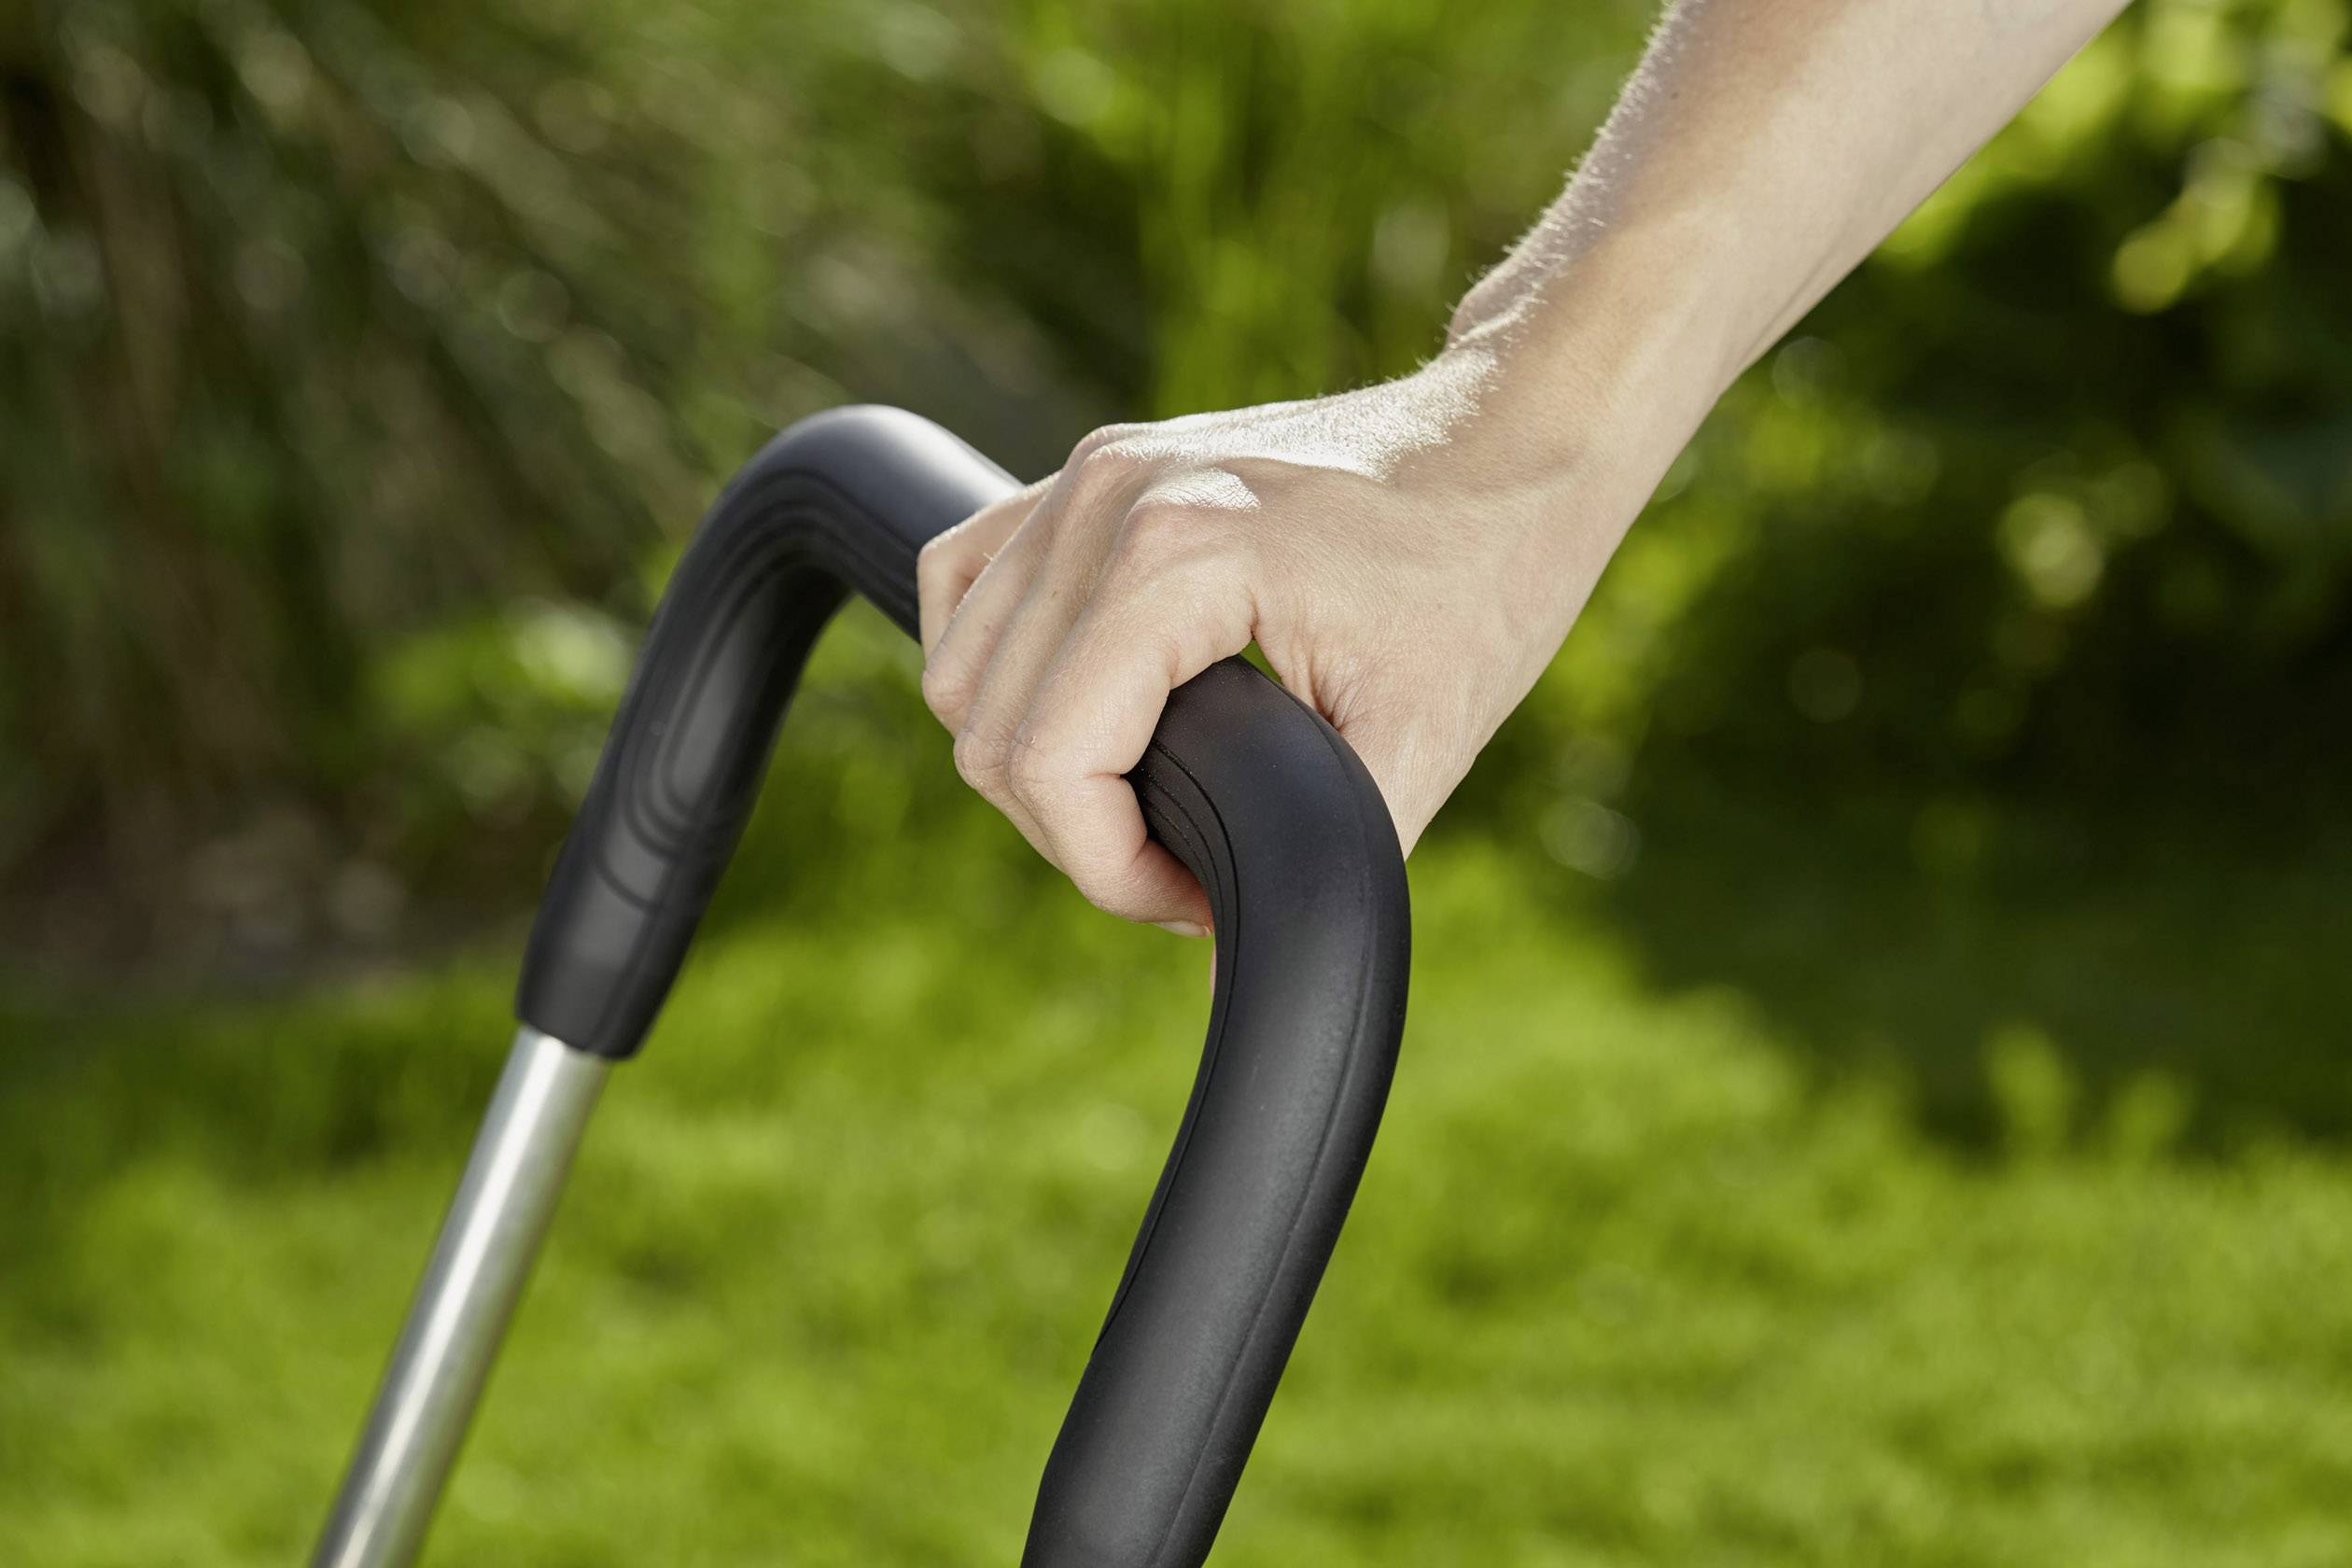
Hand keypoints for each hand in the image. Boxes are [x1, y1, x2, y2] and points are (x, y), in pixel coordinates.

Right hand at [915, 340, 1664, 933]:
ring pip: (960, 668)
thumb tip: (1249, 975)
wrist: (1511, 443)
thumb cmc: (1485, 578)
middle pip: (989, 730)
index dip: (1109, 871)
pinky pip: (964, 582)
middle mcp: (1109, 500)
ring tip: (1146, 795)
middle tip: (1189, 858)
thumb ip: (1329, 865)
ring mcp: (1090, 472)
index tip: (1198, 894)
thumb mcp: (1425, 740)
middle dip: (1078, 833)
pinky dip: (993, 666)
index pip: (1050, 763)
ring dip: (1032, 760)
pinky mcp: (1090, 469)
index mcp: (1178, 557)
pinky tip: (1077, 708)